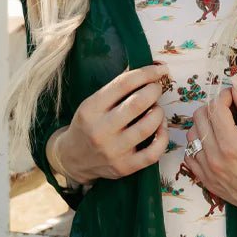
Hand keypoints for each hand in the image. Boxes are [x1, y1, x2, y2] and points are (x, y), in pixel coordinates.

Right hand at [54, 62, 169, 183]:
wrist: (73, 159)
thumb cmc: (88, 125)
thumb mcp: (92, 103)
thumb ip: (116, 89)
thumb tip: (147, 71)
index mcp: (91, 109)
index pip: (123, 84)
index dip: (146, 73)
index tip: (159, 69)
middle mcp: (100, 130)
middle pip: (138, 104)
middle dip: (154, 91)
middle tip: (156, 89)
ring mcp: (113, 151)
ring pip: (147, 126)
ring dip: (159, 112)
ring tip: (156, 109)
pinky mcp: (125, 167)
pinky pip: (154, 153)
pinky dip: (163, 137)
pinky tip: (160, 129)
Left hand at [183, 73, 236, 227]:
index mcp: (232, 146)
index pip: (215, 108)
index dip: (225, 96)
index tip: (235, 96)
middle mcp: (215, 160)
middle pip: (199, 119)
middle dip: (213, 107)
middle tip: (231, 109)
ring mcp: (209, 174)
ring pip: (192, 137)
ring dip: (204, 125)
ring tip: (224, 125)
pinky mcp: (208, 183)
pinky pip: (190, 158)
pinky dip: (198, 146)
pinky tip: (215, 144)